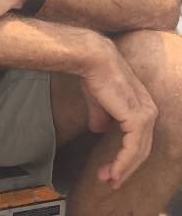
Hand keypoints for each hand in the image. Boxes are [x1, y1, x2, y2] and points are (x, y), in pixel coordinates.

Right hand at [79, 42, 156, 189]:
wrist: (92, 60)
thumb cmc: (94, 75)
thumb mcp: (98, 101)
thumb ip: (101, 116)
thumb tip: (98, 129)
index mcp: (143, 106)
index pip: (139, 138)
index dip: (126, 156)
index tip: (110, 169)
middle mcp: (149, 111)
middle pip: (141, 149)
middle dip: (125, 167)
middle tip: (110, 181)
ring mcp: (145, 115)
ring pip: (138, 152)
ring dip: (122, 169)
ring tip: (108, 180)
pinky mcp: (136, 118)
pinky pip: (132, 148)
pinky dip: (122, 162)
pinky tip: (112, 171)